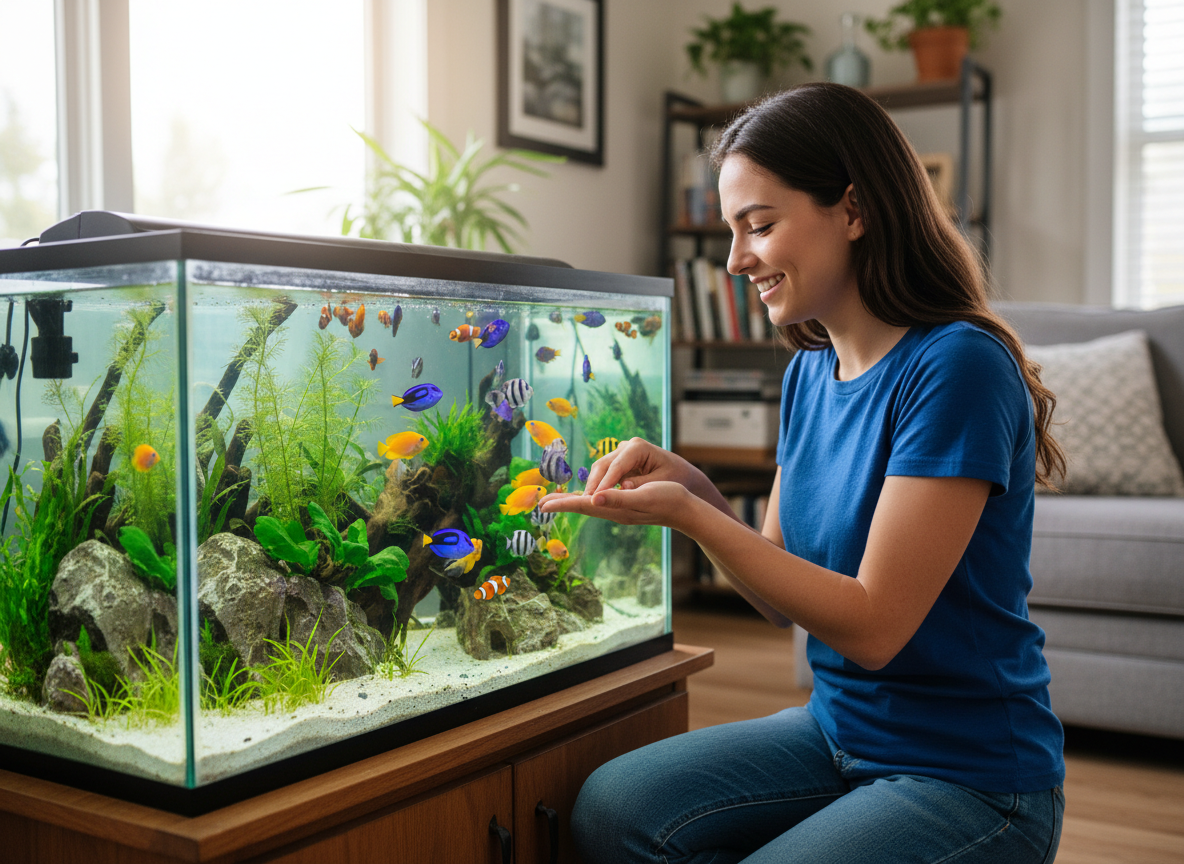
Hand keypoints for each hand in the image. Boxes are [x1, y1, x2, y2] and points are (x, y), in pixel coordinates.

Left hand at [540, 481, 694, 528]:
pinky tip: (588, 497)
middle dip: (562, 504)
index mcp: (614, 508)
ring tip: (558, 501)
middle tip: (541, 504)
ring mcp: (619, 510)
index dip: (562, 504)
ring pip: (590, 505)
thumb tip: (595, 498)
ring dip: (572, 502)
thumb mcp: (642, 495)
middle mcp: (613, 511)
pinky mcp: (626, 506)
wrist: (685, 509)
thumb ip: (618, 498)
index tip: (542, 505)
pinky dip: (588, 500)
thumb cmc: (667, 499)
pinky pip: (600, 503)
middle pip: (582, 507)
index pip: (582, 506)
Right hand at [582, 437, 695, 497]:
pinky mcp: (621, 460)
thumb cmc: (675, 478)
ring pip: (602, 467)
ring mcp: (623, 452)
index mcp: (638, 447)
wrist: (682, 474)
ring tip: (584, 502)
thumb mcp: (660, 483)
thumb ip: (640, 485)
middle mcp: (628, 446)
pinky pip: (606, 471)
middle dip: (594, 483)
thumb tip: (622, 489)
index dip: (604, 483)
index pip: (616, 466)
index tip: (593, 499)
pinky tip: (593, 498)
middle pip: (604, 464)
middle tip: (584, 503)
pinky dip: (600, 484)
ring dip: (594, 484)